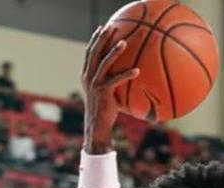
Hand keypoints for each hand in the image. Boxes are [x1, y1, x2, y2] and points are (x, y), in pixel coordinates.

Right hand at [81, 25, 139, 151]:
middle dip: (103, 38)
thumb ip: (110, 80)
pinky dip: (126, 75)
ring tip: (124, 42)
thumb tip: (127, 73)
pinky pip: (116, 80)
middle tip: (112, 27)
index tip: (102, 28)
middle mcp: (88, 76)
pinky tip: (137, 70)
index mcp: (87, 74)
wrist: (97, 124)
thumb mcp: (105, 91)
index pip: (90, 52)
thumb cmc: (105, 108)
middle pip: (95, 52)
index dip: (95, 39)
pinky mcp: (103, 92)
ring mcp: (94, 83)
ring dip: (114, 52)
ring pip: (104, 63)